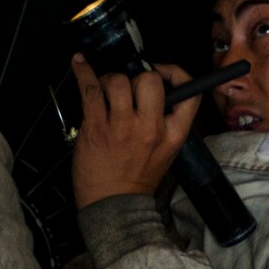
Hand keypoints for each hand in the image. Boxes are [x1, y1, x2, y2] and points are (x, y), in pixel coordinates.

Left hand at [69, 53, 202, 208]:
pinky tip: (79, 62)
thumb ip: (164, 123)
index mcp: (173, 134)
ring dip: (110, 80)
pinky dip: (82, 72)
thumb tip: (152, 92)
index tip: (162, 72)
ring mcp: (122, 126)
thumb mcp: (166, 152)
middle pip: (149, 80)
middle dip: (137, 77)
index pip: (189, 93)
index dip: (176, 74)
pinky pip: (89, 89)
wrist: (113, 206)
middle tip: (128, 88)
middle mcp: (150, 127)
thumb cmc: (136, 180)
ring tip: (105, 91)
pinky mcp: (96, 127)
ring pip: (118, 80)